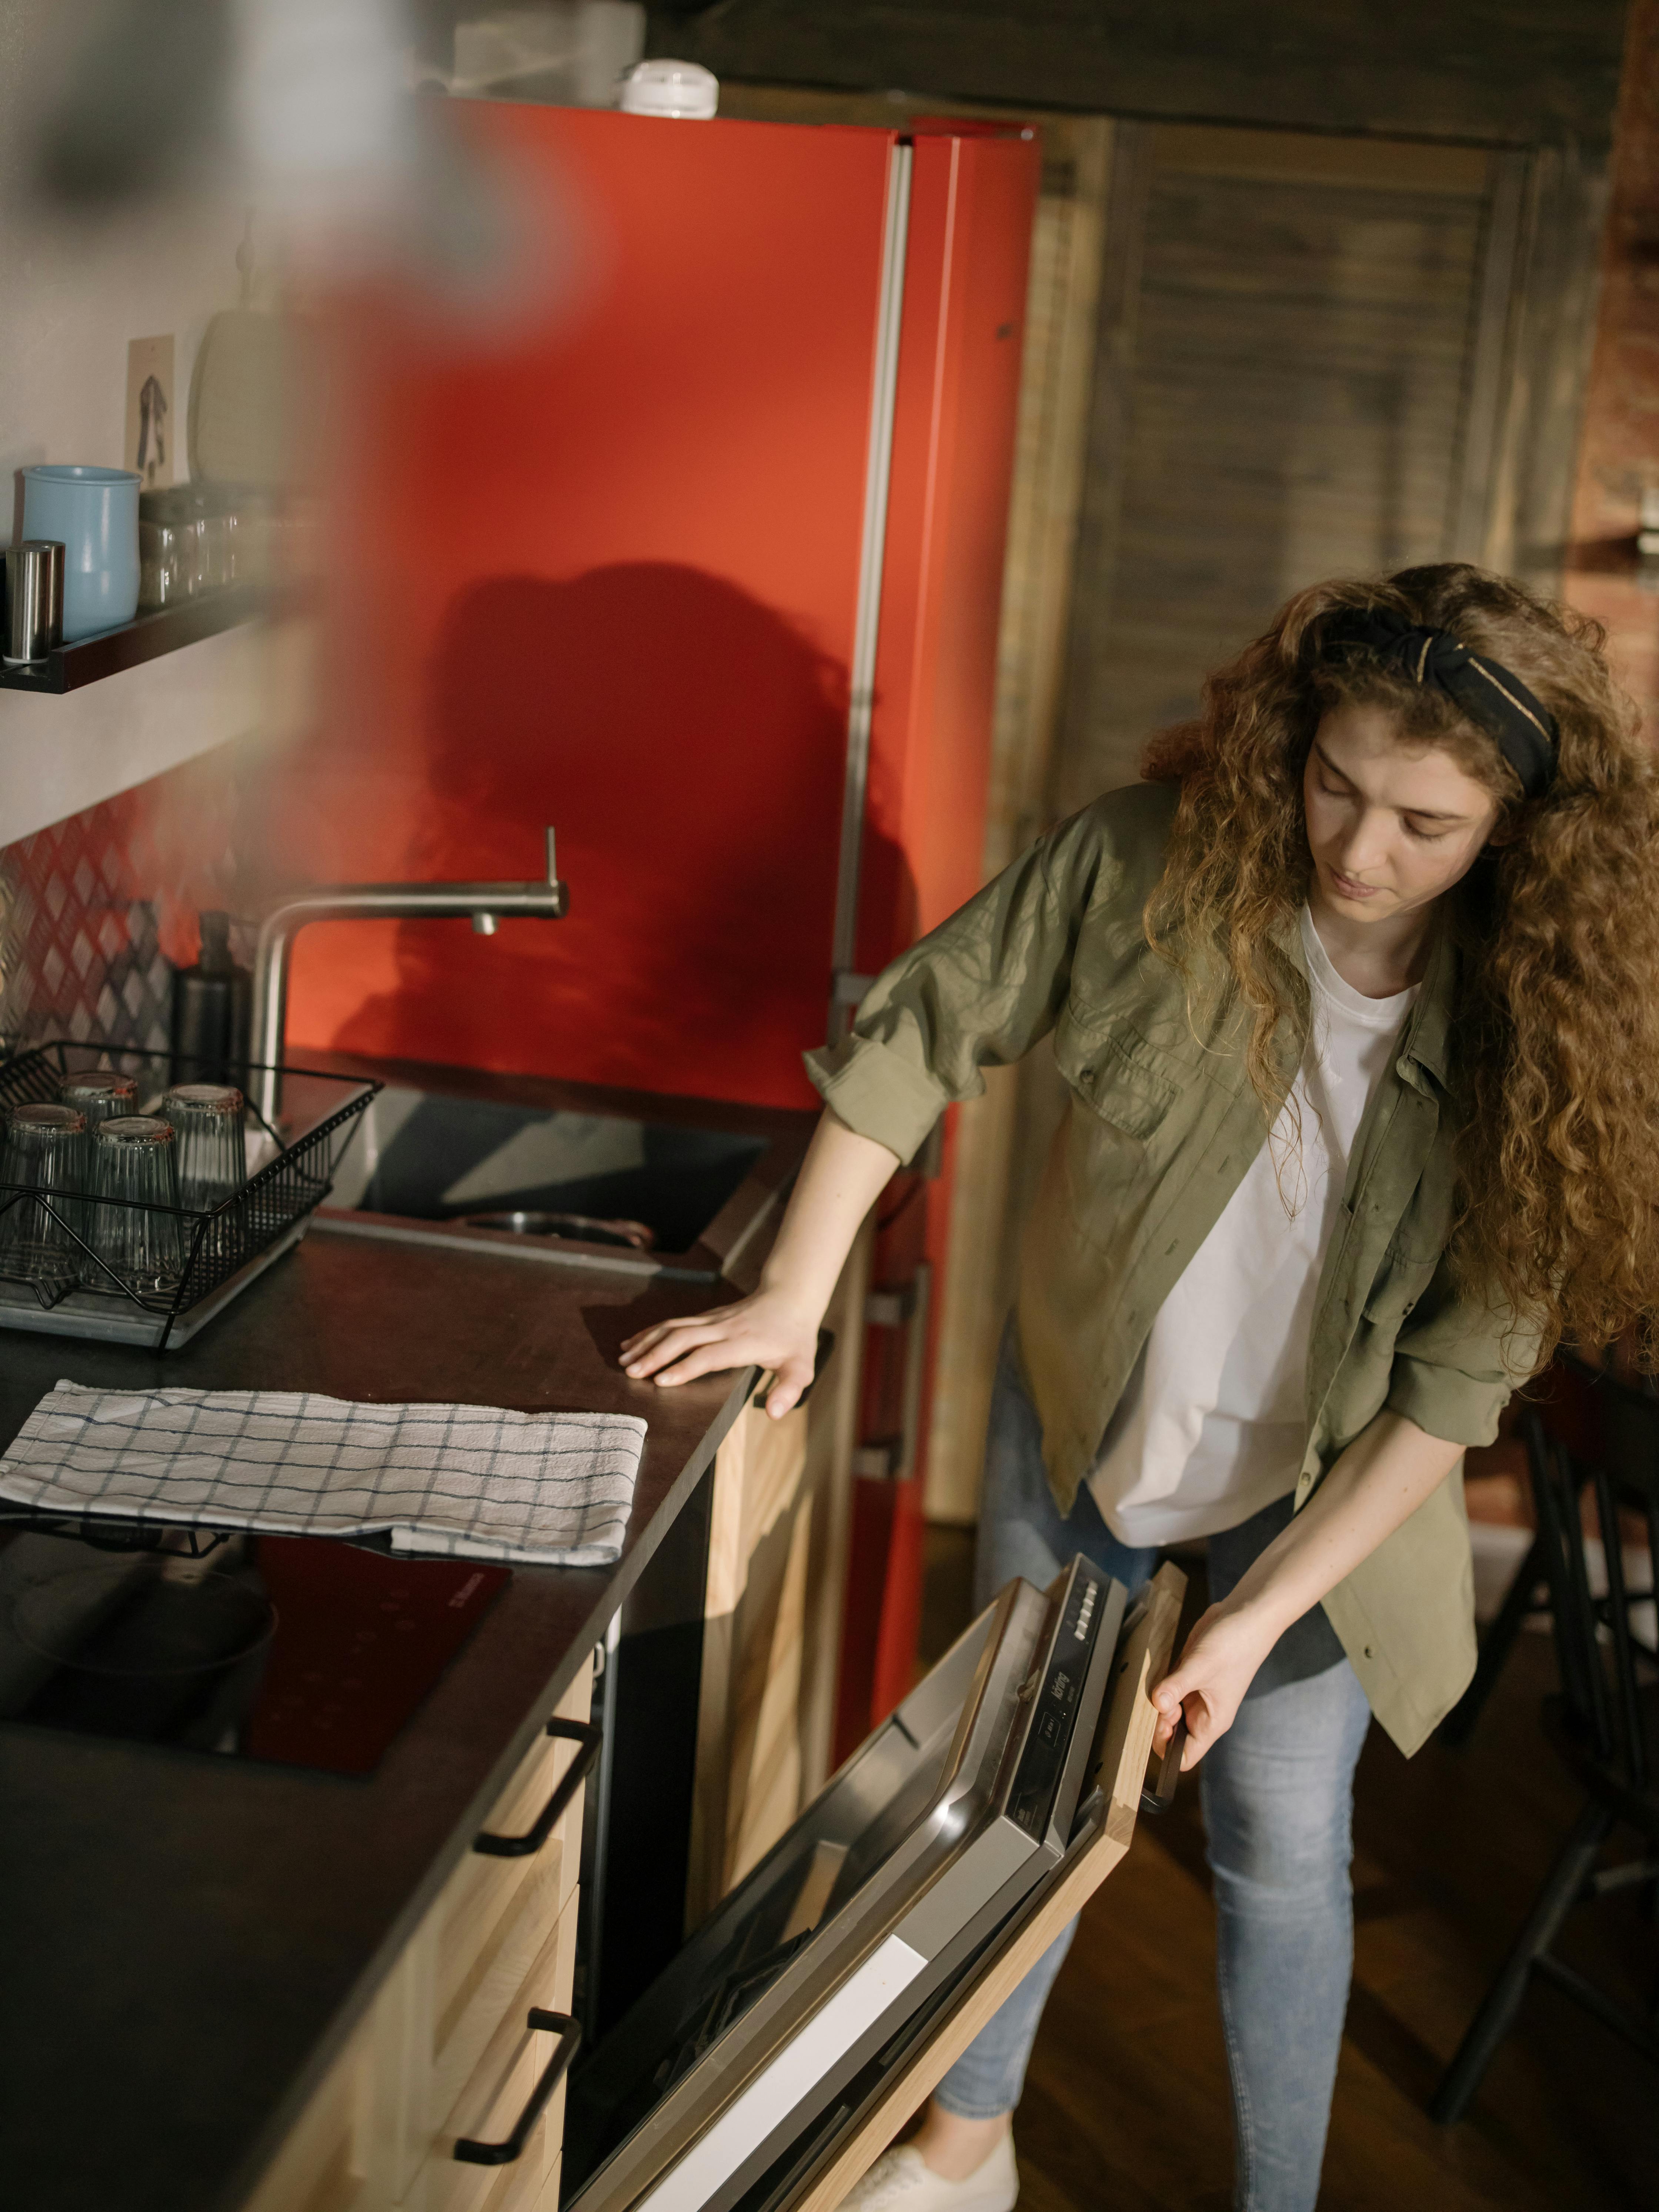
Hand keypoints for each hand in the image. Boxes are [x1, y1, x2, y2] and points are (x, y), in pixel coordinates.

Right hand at [619, 1287, 820, 1417]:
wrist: (790, 1298)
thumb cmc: (794, 1339)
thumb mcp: (801, 1368)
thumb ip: (789, 1390)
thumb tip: (774, 1413)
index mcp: (744, 1343)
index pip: (710, 1355)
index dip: (685, 1367)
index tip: (660, 1382)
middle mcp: (724, 1328)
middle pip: (684, 1337)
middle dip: (655, 1355)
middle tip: (631, 1373)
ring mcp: (713, 1319)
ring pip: (674, 1326)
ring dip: (647, 1342)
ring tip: (624, 1360)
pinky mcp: (706, 1316)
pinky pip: (674, 1322)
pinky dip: (651, 1331)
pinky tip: (633, 1342)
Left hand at [1150, 1601, 1278, 1768]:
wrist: (1247, 1615)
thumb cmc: (1236, 1644)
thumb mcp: (1202, 1665)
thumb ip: (1178, 1686)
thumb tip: (1157, 1703)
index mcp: (1212, 1722)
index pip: (1184, 1756)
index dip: (1166, 1748)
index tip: (1159, 1724)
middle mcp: (1203, 1712)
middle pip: (1171, 1735)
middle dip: (1158, 1723)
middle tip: (1158, 1699)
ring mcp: (1196, 1694)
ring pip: (1168, 1712)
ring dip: (1157, 1703)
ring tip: (1159, 1684)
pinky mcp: (1189, 1676)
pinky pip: (1169, 1689)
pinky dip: (1160, 1685)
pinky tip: (1159, 1673)